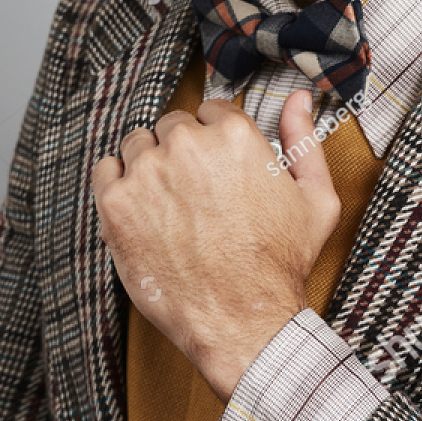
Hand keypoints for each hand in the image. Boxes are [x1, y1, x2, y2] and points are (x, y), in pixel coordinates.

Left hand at [92, 88, 340, 400]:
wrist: (243, 321)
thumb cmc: (280, 265)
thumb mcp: (316, 200)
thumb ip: (304, 140)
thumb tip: (298, 99)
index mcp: (233, 135)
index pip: (209, 112)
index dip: (213, 142)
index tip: (214, 170)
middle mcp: (186, 145)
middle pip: (172, 126)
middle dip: (182, 153)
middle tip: (194, 194)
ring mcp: (147, 172)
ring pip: (137, 144)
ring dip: (148, 165)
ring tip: (168, 206)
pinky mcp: (116, 203)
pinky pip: (105, 170)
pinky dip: (117, 184)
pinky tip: (139, 209)